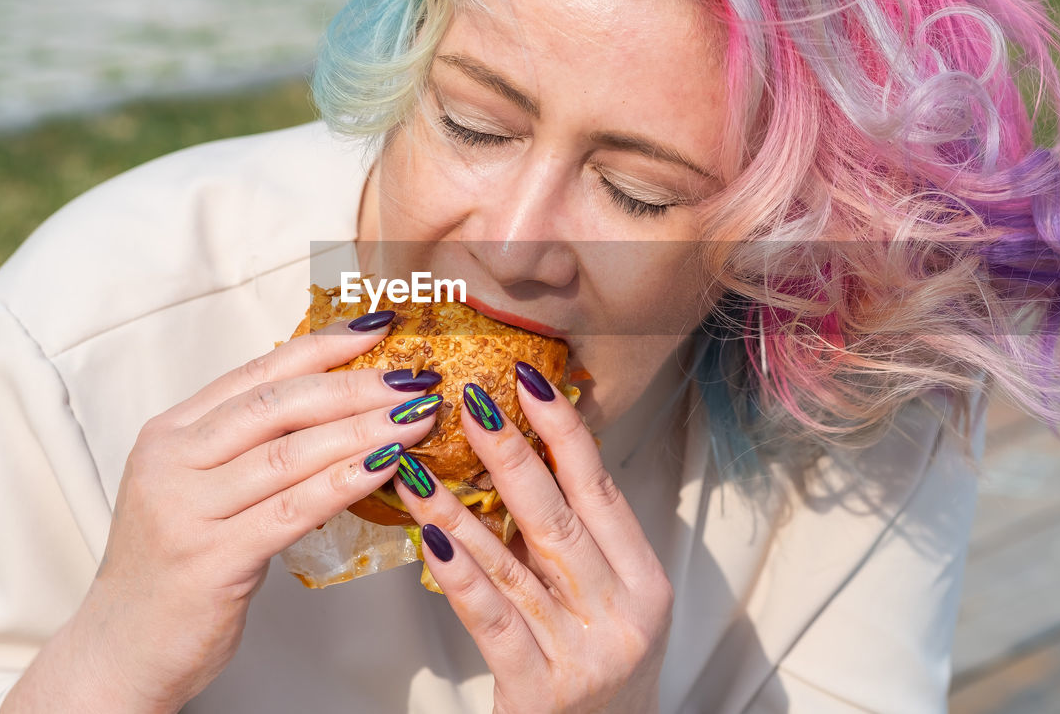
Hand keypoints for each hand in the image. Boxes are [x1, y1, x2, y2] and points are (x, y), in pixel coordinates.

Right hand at [4, 312, 441, 713]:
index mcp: (169, 434)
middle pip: (278, 406)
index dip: (323, 346)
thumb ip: (246, 450)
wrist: (119, 651)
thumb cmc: (170, 569)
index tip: (380, 329)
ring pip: (291, 453)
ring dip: (365, 430)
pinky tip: (387, 466)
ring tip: (417, 417)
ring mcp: (187, 510)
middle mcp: (171, 462)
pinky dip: (345, 481)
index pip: (257, 374)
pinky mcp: (211, 559)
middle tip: (414, 377)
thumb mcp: (196, 491)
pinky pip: (293, 509)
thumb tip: (334, 410)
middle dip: (355, 386)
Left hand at [394, 362, 673, 713]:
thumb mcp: (606, 601)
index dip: (565, 430)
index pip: (602, 489)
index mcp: (643, 578)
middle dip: (512, 453)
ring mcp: (585, 652)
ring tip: (415, 463)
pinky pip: (494, 620)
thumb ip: (571, 542)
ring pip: (515, 562)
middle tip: (471, 401)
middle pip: (560, 517)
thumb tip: (514, 456)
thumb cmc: (597, 666)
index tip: (530, 378)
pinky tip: (429, 537)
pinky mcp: (542, 691)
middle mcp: (623, 612)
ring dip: (459, 507)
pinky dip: (460, 574)